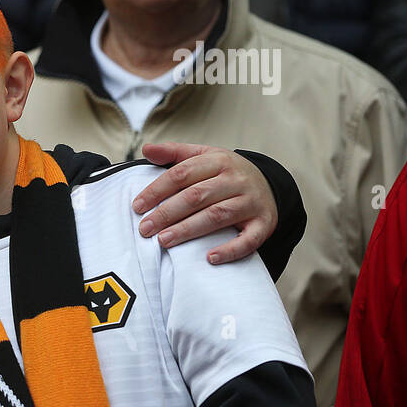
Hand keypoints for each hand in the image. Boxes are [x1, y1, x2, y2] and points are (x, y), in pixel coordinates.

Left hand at [133, 143, 276, 264]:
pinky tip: (209, 258)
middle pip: (197, 196)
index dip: (157, 190)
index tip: (137, 207)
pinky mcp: (264, 223)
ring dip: (188, 230)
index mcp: (219, 160)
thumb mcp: (204, 156)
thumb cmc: (226, 173)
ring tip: (164, 241)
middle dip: (167, 213)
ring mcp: (252, 202)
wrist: (269, 184)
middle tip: (145, 229)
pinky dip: (230, 249)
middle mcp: (237, 180)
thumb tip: (147, 148)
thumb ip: (174, 152)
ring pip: (217, 216)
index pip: (181, 174)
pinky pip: (249, 239)